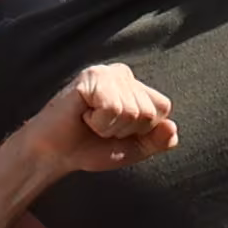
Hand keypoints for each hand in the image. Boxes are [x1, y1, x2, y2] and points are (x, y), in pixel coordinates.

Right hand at [17, 60, 180, 175]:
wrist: (54, 155)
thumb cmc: (90, 147)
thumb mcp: (133, 149)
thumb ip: (157, 141)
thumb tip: (172, 128)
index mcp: (136, 86)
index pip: (163, 108)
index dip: (142, 130)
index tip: (117, 131)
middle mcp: (124, 74)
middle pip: (148, 112)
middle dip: (125, 131)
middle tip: (99, 128)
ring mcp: (107, 73)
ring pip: (131, 112)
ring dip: (109, 128)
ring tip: (90, 122)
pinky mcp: (91, 78)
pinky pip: (112, 108)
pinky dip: (98, 122)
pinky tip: (82, 116)